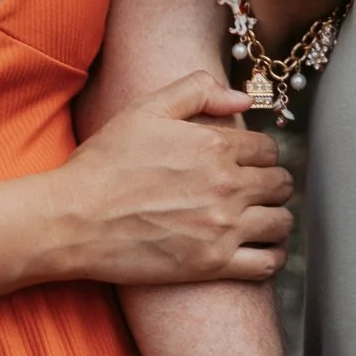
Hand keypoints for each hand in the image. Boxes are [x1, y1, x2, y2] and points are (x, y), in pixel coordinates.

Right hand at [57, 70, 294, 285]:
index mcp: (215, 145)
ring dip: (276, 219)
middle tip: (257, 192)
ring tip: (261, 219)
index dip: (260, 156)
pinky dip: (273, 256)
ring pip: (281, 223)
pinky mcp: (213, 264)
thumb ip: (197, 91)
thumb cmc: (104, 164)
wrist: (73, 219)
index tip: (248, 165)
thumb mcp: (144, 110)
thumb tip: (244, 100)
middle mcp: (227, 185)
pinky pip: (268, 263)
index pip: (268, 150)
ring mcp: (222, 227)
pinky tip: (262, 250)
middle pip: (281, 184)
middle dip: (272, 185)